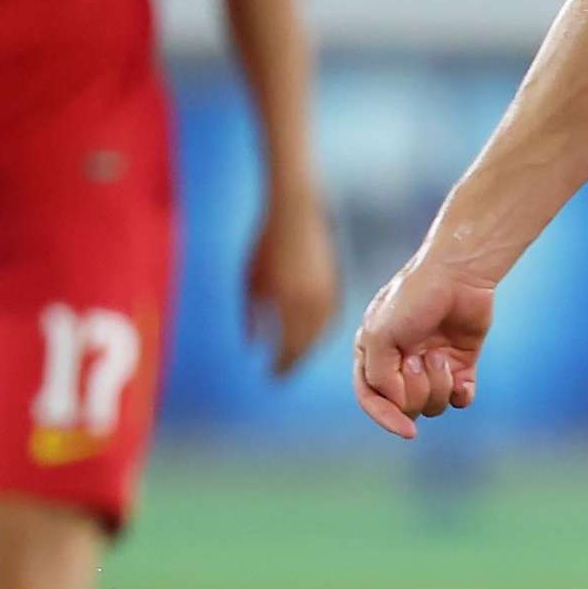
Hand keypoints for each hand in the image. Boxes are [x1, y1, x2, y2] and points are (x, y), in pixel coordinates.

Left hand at [248, 185, 340, 374]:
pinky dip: (319, 330)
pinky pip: (330, 318)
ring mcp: (328, 294)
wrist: (298, 212)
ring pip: (321, 333)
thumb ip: (252, 317)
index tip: (272, 376)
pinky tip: (309, 333)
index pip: (288, 348)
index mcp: (291, 304)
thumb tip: (254, 347)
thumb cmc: (267, 246)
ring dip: (308, 347)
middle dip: (294, 360)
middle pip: (306, 345)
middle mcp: (313, 303)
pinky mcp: (336, 285)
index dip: (280, 366)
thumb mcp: (252, 282)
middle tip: (282, 373)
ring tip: (295, 356)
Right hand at [351, 256, 495, 437]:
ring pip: (433, 405)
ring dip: (439, 385)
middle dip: (416, 388)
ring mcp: (429, 365)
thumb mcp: (379, 335)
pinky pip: (459, 399)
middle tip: (421, 357)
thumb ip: (378, 375)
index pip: (371, 399)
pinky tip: (462, 381)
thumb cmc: (412, 299)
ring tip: (441, 356)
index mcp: (372, 355)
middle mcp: (399, 363)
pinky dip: (461, 395)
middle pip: (405, 406)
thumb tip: (398, 404)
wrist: (458, 274)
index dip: (386, 418)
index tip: (408, 431)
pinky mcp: (459, 364)